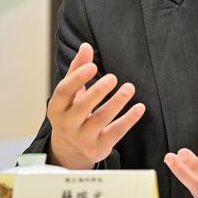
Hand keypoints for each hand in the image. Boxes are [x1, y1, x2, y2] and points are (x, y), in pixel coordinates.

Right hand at [47, 42, 145, 168]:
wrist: (70, 151)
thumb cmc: (71, 113)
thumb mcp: (70, 94)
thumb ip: (78, 69)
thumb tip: (86, 46)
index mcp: (57, 108)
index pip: (63, 92)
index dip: (77, 78)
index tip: (92, 66)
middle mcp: (67, 125)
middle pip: (81, 107)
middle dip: (97, 92)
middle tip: (113, 77)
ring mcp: (83, 138)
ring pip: (100, 120)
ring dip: (116, 103)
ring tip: (129, 87)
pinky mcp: (99, 147)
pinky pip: (116, 133)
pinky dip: (129, 120)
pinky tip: (140, 107)